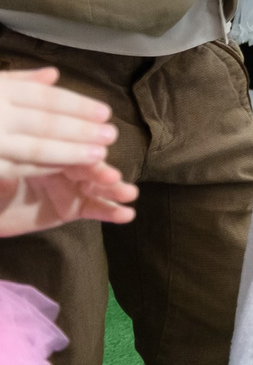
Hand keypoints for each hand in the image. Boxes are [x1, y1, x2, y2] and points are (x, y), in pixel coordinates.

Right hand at [0, 68, 116, 175]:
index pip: (46, 98)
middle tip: (111, 135)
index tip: (106, 113)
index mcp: (0, 91)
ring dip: (71, 152)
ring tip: (100, 154)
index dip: (78, 106)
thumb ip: (19, 80)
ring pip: (36, 148)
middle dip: (81, 130)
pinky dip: (45, 168)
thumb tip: (53, 74)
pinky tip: (68, 167)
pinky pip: (19, 168)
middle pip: (46, 123)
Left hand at [0, 161, 136, 236]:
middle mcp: (62, 166)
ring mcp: (69, 187)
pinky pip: (94, 208)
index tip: (99, 153)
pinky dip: (111, 211)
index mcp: (44, 152)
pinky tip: (127, 215)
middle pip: (86, 165)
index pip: (67, 149)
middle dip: (102, 172)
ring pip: (96, 186)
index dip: (84, 152)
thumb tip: (11, 171)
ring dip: (115, 189)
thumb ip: (8, 175)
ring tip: (129, 195)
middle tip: (113, 178)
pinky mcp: (72, 208)